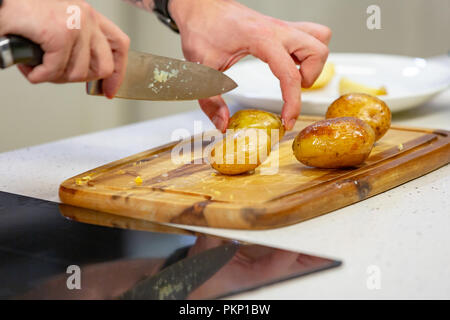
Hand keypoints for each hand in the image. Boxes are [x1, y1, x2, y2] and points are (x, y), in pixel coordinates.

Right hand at [0, 0, 129, 97]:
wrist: (2, 3)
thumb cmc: (25, 13)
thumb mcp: (62, 26)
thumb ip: (80, 45)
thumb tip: (90, 74)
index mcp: (89, 16)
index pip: (119, 46)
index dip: (118, 73)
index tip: (109, 90)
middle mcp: (87, 18)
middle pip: (103, 67)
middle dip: (80, 79)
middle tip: (59, 75)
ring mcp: (75, 26)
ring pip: (77, 74)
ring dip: (54, 77)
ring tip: (38, 67)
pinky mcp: (59, 34)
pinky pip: (54, 71)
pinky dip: (38, 76)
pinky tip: (30, 68)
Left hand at [170, 0, 330, 131]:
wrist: (200, 5)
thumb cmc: (201, 28)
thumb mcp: (201, 68)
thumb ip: (211, 99)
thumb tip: (223, 123)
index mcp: (260, 39)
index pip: (289, 74)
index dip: (293, 102)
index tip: (287, 121)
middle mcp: (276, 29)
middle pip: (318, 50)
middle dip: (311, 77)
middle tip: (292, 91)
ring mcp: (280, 26)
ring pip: (320, 38)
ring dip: (314, 62)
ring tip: (295, 77)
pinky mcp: (279, 28)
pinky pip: (309, 35)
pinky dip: (306, 52)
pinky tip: (289, 65)